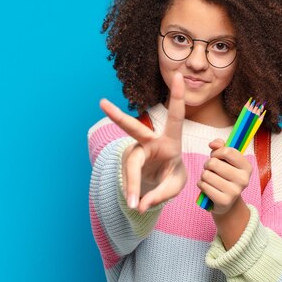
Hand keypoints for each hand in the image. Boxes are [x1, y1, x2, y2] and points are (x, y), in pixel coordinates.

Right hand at [99, 72, 186, 213]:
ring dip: (132, 183)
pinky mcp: (127, 162)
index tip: (179, 77)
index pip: (175, 117)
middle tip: (102, 103)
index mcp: (171, 141)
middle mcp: (150, 142)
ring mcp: (136, 152)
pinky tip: (135, 200)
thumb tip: (141, 204)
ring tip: (133, 203)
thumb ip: (161, 195)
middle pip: (134, 129)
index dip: (177, 97)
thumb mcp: (175, 186)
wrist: (160, 182)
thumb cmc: (172, 176)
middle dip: (118, 116)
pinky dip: (132, 192)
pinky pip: (128, 179)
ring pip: (131, 165)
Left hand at [197, 138, 252, 215]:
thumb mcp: (226, 160)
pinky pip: (203, 186)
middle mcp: (243, 180)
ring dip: (204, 175)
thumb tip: (213, 144)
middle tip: (211, 170)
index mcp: (247, 167)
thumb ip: (221, 147)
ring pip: (206, 174)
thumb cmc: (225, 175)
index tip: (215, 156)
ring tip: (210, 179)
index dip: (216, 152)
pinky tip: (207, 187)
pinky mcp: (224, 201)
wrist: (227, 201)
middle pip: (214, 163)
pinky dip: (201, 184)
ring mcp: (234, 192)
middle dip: (208, 164)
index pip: (227, 152)